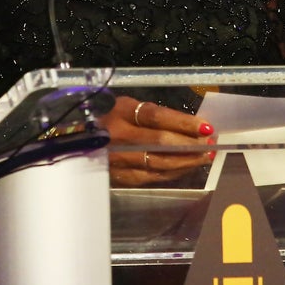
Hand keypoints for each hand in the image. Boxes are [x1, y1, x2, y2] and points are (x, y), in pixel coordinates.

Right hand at [100, 95, 215, 186]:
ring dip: (186, 162)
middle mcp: (118, 136)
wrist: (73, 141)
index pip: (156, 117)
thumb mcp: (124, 106)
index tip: (206, 127)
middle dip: (190, 145)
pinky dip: (172, 173)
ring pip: (159, 163)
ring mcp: (118, 159)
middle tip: (210, 145)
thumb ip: (152, 115)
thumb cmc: (105, 119)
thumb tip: (189, 125)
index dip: (183, 123)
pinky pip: (151, 177)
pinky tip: (186, 168)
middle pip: (160, 143)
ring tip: (204, 157)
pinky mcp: (119, 177)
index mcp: (120, 112)